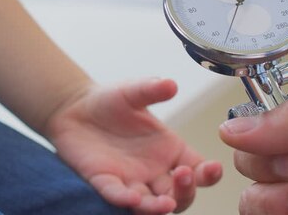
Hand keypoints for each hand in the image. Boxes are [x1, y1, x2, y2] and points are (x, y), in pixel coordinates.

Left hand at [44, 78, 221, 213]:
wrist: (74, 107)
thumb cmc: (111, 101)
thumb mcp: (133, 91)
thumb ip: (151, 89)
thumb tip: (170, 84)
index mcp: (170, 150)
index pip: (198, 169)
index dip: (209, 174)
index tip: (213, 168)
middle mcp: (155, 171)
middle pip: (180, 193)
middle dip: (186, 190)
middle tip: (183, 176)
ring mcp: (131, 180)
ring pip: (152, 204)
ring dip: (160, 207)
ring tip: (165, 204)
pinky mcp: (105, 183)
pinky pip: (117, 196)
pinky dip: (125, 200)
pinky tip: (132, 199)